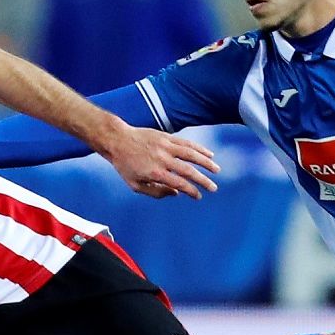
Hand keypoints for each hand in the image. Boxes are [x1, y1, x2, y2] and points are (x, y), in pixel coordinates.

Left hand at [99, 125, 219, 199]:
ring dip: (206, 163)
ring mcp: (166, 146)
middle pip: (188, 171)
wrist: (118, 140)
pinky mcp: (167, 137)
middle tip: (214, 188)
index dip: (191, 191)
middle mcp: (162, 159)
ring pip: (191, 154)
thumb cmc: (125, 165)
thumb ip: (156, 192)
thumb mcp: (135, 185)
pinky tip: (209, 154)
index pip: (179, 184)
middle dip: (203, 180)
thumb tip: (176, 193)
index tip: (198, 196)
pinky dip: (199, 149)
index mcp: (155, 173)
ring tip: (216, 170)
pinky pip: (186, 143)